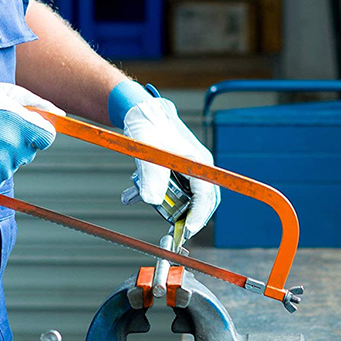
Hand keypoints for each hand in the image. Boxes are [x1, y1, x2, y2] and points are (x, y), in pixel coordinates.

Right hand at [0, 82, 62, 191]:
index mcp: (21, 123)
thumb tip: (61, 115)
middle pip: (29, 151)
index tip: (21, 127)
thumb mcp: (1, 92)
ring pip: (12, 165)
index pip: (47, 137)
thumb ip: (35, 102)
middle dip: (16, 142)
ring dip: (0, 156)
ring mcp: (1, 166)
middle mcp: (14, 147)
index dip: (36, 131)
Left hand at [109, 81, 219, 237]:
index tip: (186, 230)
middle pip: (201, 198)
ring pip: (184, 194)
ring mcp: (187, 166)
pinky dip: (154, 192)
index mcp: (198, 162)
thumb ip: (151, 177)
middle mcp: (197, 165)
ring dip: (167, 203)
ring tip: (147, 202)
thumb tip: (151, 200)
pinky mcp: (175, 167)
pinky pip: (170, 186)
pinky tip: (132, 194)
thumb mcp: (149, 154)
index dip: (198, 215)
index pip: (207, 195)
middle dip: (187, 215)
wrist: (141, 110)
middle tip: (174, 229)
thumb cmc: (149, 126)